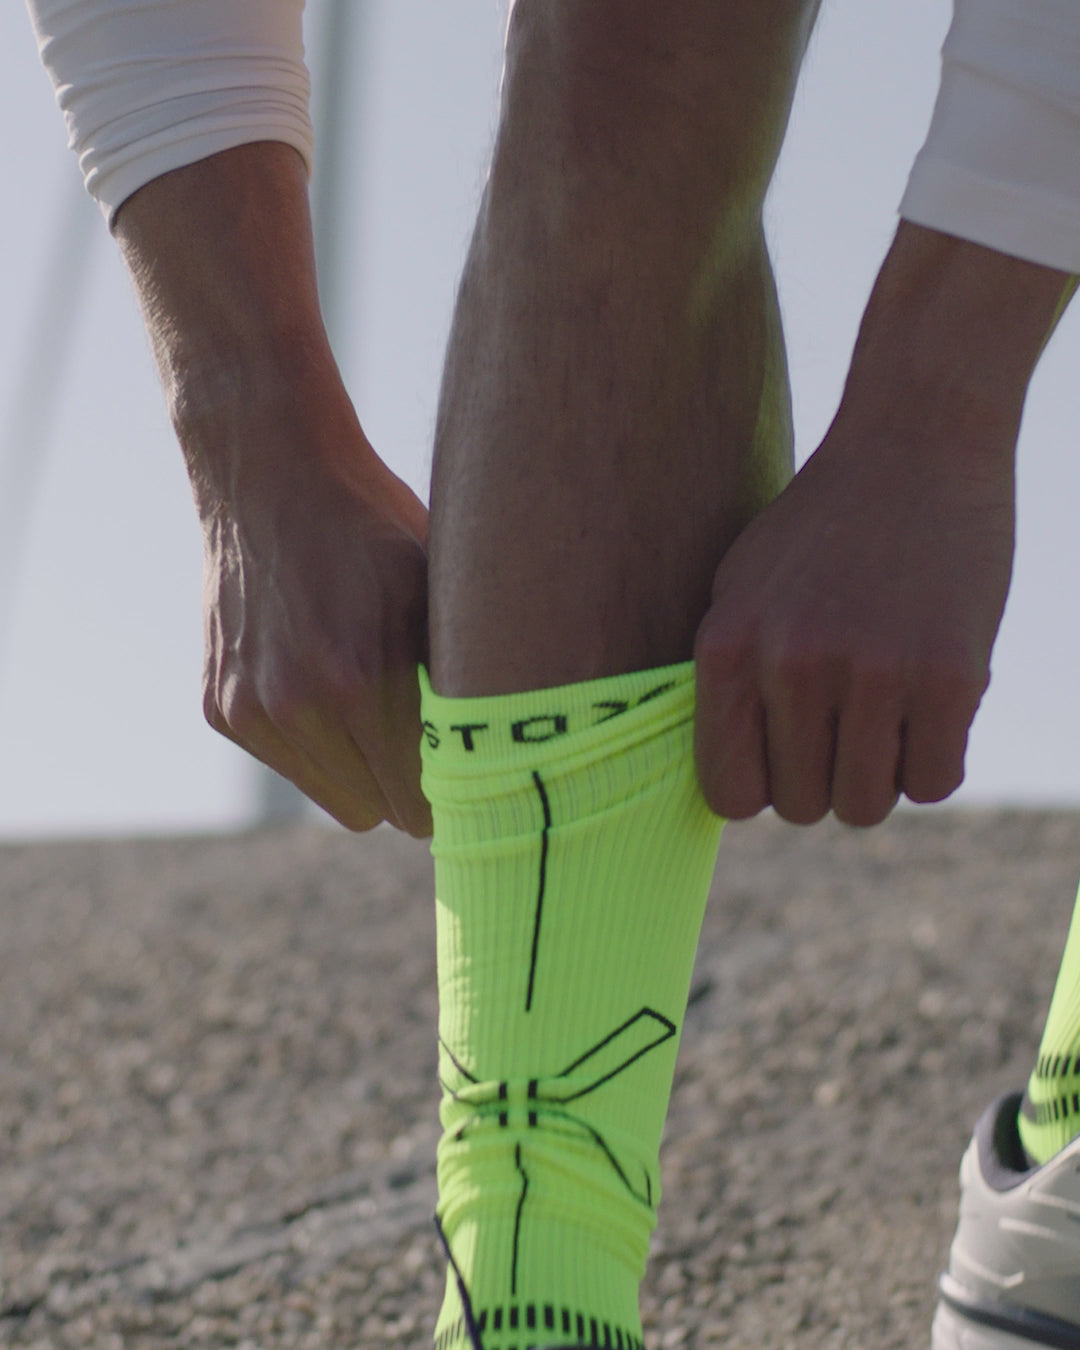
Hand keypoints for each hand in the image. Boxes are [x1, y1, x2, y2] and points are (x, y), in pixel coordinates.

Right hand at [113, 144, 431, 833]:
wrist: (274, 472)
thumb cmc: (381, 529)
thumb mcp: (446, 593)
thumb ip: (473, 681)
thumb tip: (521, 756)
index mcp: (365, 678)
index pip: (423, 805)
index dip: (454, 789)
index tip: (472, 765)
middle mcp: (298, 704)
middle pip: (379, 812)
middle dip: (408, 784)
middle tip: (430, 735)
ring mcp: (251, 709)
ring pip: (336, 797)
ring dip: (361, 768)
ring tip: (375, 699)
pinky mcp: (220, 708)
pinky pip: (291, 765)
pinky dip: (314, 741)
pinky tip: (324, 677)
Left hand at [693, 419, 1012, 825]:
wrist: (914, 444)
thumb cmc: (819, 527)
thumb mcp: (739, 590)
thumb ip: (728, 682)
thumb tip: (733, 780)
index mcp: (728, 648)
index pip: (729, 792)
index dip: (763, 788)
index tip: (787, 759)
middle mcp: (790, 664)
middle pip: (802, 806)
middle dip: (825, 779)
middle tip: (847, 725)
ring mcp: (871, 671)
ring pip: (866, 806)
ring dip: (880, 775)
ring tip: (886, 714)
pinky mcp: (949, 674)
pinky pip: (934, 782)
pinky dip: (934, 760)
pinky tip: (929, 708)